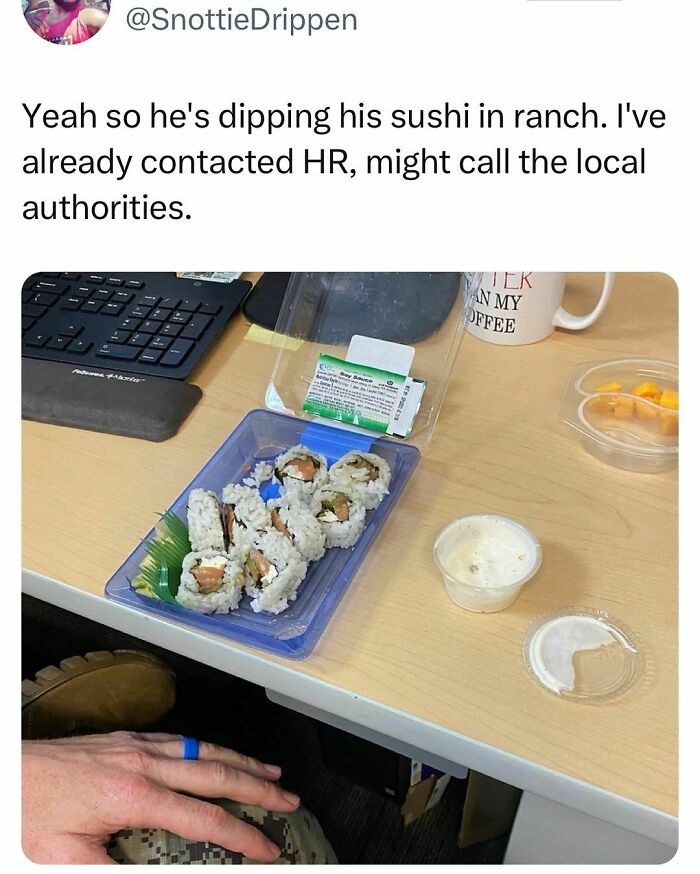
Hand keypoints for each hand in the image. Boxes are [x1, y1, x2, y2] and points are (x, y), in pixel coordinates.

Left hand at [22, 731, 299, 863]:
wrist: (10, 771)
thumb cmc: (31, 815)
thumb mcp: (68, 860)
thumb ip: (115, 871)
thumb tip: (162, 870)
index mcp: (135, 797)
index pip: (204, 818)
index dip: (242, 836)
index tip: (268, 848)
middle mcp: (145, 764)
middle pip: (217, 774)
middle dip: (259, 787)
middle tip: (290, 798)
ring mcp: (138, 747)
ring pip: (205, 749)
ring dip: (242, 761)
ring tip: (272, 772)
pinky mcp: (128, 740)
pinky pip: (183, 739)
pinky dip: (212, 747)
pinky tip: (220, 753)